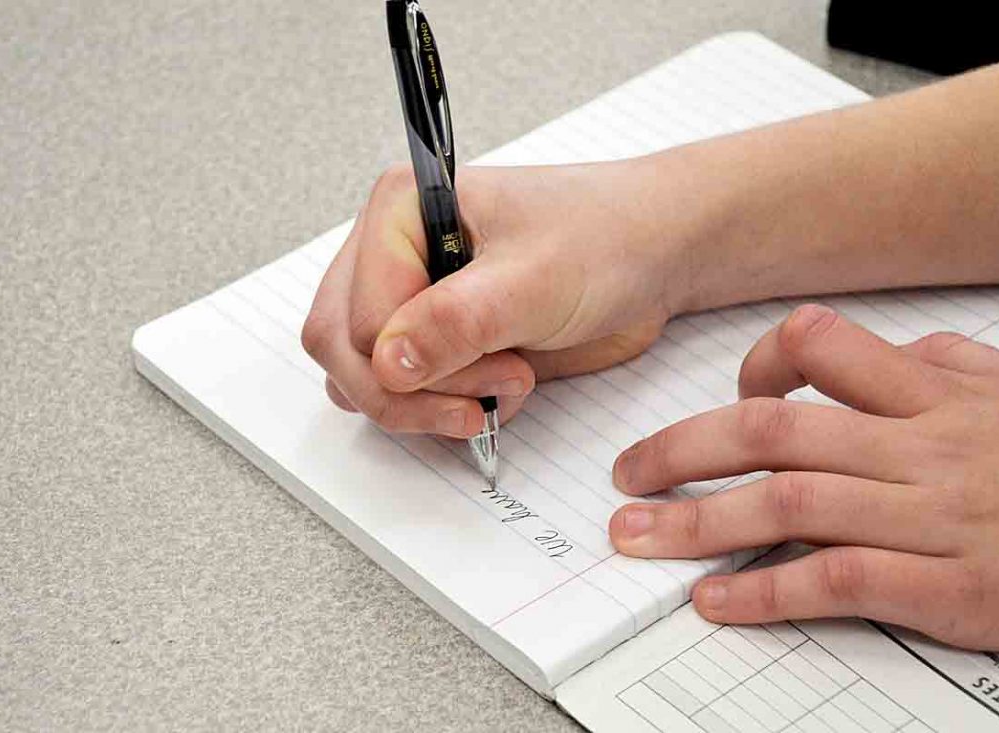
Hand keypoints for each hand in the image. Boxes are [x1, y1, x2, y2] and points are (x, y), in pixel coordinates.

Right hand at [302, 160, 691, 436]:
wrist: (655, 255)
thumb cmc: (605, 238)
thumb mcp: (532, 280)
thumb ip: (455, 321)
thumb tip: (384, 363)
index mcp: (400, 213)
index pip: (357, 318)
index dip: (413, 361)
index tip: (492, 362)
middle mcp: (392, 254)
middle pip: (343, 351)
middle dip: (411, 392)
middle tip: (480, 401)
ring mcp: (411, 299)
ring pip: (364, 379)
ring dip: (427, 405)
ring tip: (503, 385)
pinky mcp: (437, 338)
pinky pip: (405, 393)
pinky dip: (444, 410)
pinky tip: (500, 391)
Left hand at [609, 304, 998, 650]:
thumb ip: (935, 365)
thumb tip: (855, 352)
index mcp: (935, 393)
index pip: (818, 346)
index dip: (757, 364)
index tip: (732, 396)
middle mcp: (923, 446)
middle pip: (773, 430)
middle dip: (683, 449)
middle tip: (628, 475)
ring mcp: (933, 515)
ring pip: (789, 502)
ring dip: (698, 521)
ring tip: (638, 536)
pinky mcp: (948, 587)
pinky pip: (838, 579)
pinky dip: (766, 588)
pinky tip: (715, 598)